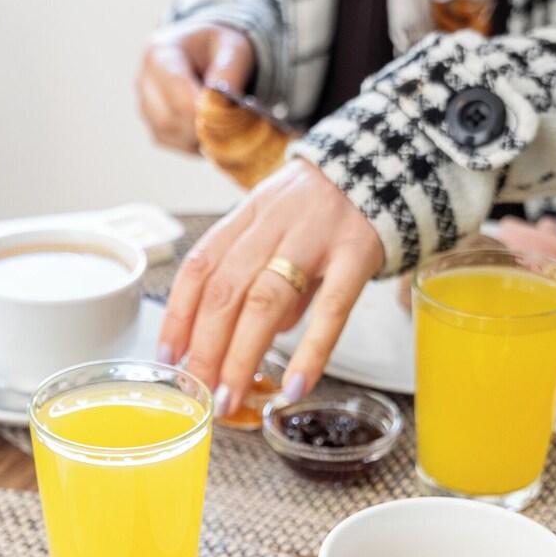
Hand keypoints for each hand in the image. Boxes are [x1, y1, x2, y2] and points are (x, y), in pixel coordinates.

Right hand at [136, 22, 254, 152]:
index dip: (204, 114)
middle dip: (202, 126)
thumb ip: (229, 72)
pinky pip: (172, 142)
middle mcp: (144, 80)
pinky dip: (194, 142)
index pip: (177, 97)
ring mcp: (144, 104)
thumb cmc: (219, 47)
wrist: (206, 51)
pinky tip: (210, 127)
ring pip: (169, 134)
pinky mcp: (152, 124)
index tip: (230, 118)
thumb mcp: (233, 48)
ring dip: (198, 136)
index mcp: (160, 54)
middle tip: (231, 123)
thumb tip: (220, 107)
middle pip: (169, 120)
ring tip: (222, 121)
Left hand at [159, 159, 383, 413]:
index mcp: (248, 214)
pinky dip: (311, 351)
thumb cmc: (322, 207)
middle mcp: (275, 223)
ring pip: (267, 300)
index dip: (178, 314)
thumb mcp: (276, 224)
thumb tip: (242, 340)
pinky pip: (332, 308)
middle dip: (206, 347)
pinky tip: (295, 385)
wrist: (388, 160)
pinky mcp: (358, 253)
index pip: (200, 266)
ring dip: (243, 355)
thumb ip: (257, 276)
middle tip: (199, 392)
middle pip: (227, 290)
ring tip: (231, 397)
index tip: (167, 358)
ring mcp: (317, 237)